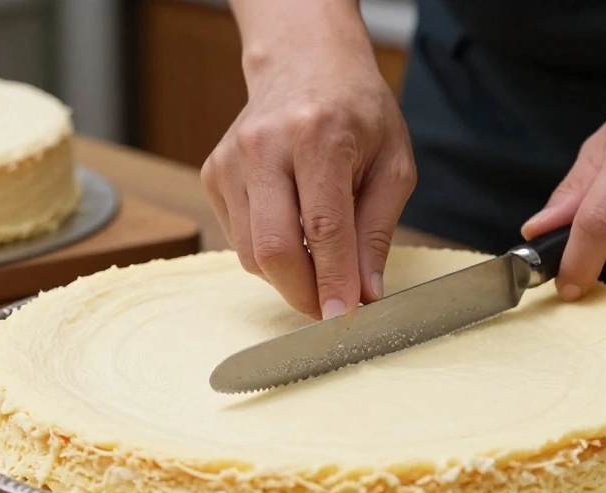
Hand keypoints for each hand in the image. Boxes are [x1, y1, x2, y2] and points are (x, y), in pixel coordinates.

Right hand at [201, 33, 414, 319]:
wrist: (304, 62)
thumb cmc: (356, 111)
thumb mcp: (392, 163)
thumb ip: (378, 231)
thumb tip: (366, 293)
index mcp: (319, 135)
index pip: (324, 228)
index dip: (334, 282)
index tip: (344, 318)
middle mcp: (265, 146)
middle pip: (273, 249)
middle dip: (304, 293)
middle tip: (332, 307)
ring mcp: (231, 160)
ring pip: (251, 254)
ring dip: (289, 275)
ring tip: (320, 258)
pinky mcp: (213, 174)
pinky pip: (239, 240)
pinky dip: (269, 252)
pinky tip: (293, 227)